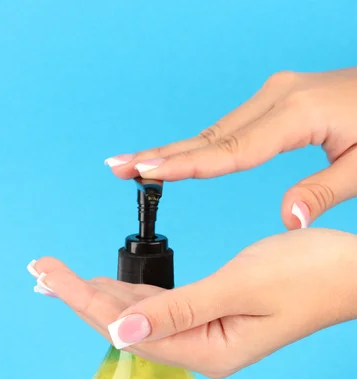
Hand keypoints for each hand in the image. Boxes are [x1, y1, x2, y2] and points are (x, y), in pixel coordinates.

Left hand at [28, 229, 356, 378]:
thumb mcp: (239, 287)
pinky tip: (113, 289)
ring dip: (104, 296)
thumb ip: (178, 312)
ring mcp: (210, 335)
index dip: (82, 301)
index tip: (48, 275)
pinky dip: (135, 297)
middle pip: (128, 326)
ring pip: (143, 318)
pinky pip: (165, 310)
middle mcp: (204, 348)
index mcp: (208, 350)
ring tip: (65, 276)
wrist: (351, 274)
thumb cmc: (309, 277)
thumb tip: (120, 333)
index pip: (127, 330)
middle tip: (44, 271)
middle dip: (82, 297)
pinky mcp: (217, 318)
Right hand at [105, 68, 356, 229]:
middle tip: (118, 166)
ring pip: (214, 130)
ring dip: (173, 149)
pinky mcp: (277, 100)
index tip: (148, 173)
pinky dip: (199, 144)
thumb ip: (324, 192)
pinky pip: (229, 127)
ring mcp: (275, 96)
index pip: (231, 149)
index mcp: (297, 114)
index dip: (187, 165)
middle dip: (162, 154)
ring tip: (134, 164)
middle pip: (210, 136)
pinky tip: (178, 155)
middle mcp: (278, 98)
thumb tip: (287, 219)